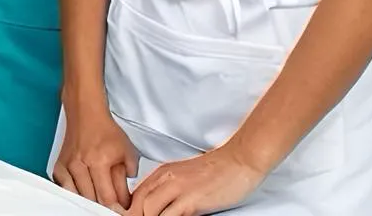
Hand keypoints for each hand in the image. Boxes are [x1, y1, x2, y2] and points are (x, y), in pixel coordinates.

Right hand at [52, 106, 137, 212]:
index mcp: (99, 161)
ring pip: (79, 196)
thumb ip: (130, 174)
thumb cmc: (105, 130)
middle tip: (112, 202)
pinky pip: (66, 189)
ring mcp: (68, 166)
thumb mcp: (126, 150)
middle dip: (105, 204)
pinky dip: (75, 192)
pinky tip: (83, 189)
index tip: (121, 209)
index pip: (107, 197)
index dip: (116, 207)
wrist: (86, 114)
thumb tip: (126, 196)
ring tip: (99, 194)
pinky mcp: (59, 167)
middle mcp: (81, 165)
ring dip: (90, 199)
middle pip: (92, 199)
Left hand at [128, 144, 267, 215]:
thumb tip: (158, 204)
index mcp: (164, 172)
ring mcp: (178, 188)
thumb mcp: (186, 175)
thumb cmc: (219, 170)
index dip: (131, 210)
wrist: (239, 161)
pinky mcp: (191, 200)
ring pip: (148, 210)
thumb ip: (170, 187)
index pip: (136, 194)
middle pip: (138, 203)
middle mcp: (167, 178)